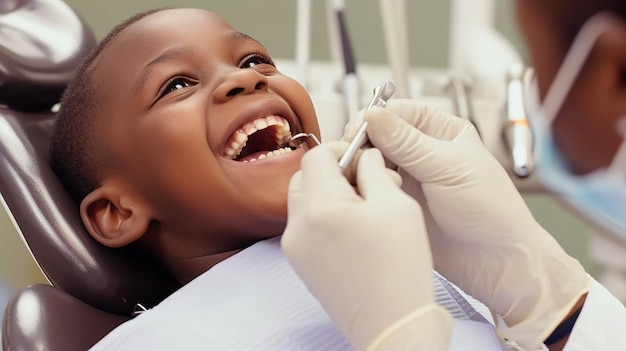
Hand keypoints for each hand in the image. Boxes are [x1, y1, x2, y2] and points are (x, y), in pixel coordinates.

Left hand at [282, 141, 451, 350]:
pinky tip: (355, 229)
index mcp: (319, 208)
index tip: (364, 157)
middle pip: (304, 177)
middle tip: (366, 181)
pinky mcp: (301, 265)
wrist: (393, 325)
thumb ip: (374, 170)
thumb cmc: (400, 269)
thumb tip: (364, 155)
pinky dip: (324, 217)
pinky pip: (306, 227)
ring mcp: (295, 249)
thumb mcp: (397, 206)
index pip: (316, 156)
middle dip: (333, 171)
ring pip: (303, 201)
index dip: (342, 149)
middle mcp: (297, 227)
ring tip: (364, 207)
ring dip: (328, 193)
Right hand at [360, 99, 588, 348]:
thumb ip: (407, 143)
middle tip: (351, 156)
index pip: (398, 112)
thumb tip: (372, 116)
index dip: (375, 118)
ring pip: (371, 161)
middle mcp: (422, 151)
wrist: (495, 263)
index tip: (356, 130)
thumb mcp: (448, 169)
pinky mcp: (397, 202)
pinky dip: (360, 186)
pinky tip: (358, 192)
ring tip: (355, 176)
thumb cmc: (489, 211)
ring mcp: (408, 178)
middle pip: (379, 135)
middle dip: (362, 143)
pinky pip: (371, 187)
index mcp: (442, 132)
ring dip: (359, 166)